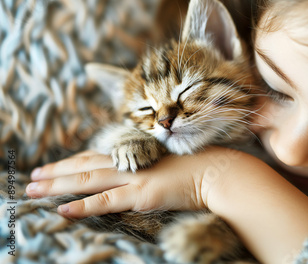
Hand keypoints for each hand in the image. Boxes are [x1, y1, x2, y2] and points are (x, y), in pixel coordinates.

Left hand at [26, 147, 235, 217]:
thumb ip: (152, 166)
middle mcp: (131, 163)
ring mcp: (134, 178)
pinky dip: (83, 206)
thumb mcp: (170, 161)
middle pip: (85, 166)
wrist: (218, 172)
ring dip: (57, 185)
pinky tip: (62, 210)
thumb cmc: (200, 167)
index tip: (55, 166)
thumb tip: (143, 172)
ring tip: (33, 190)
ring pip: (87, 180)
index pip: (98, 157)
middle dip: (56, 172)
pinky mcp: (141, 194)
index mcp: (137, 155)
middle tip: (32, 178)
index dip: (74, 161)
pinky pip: (106, 201)